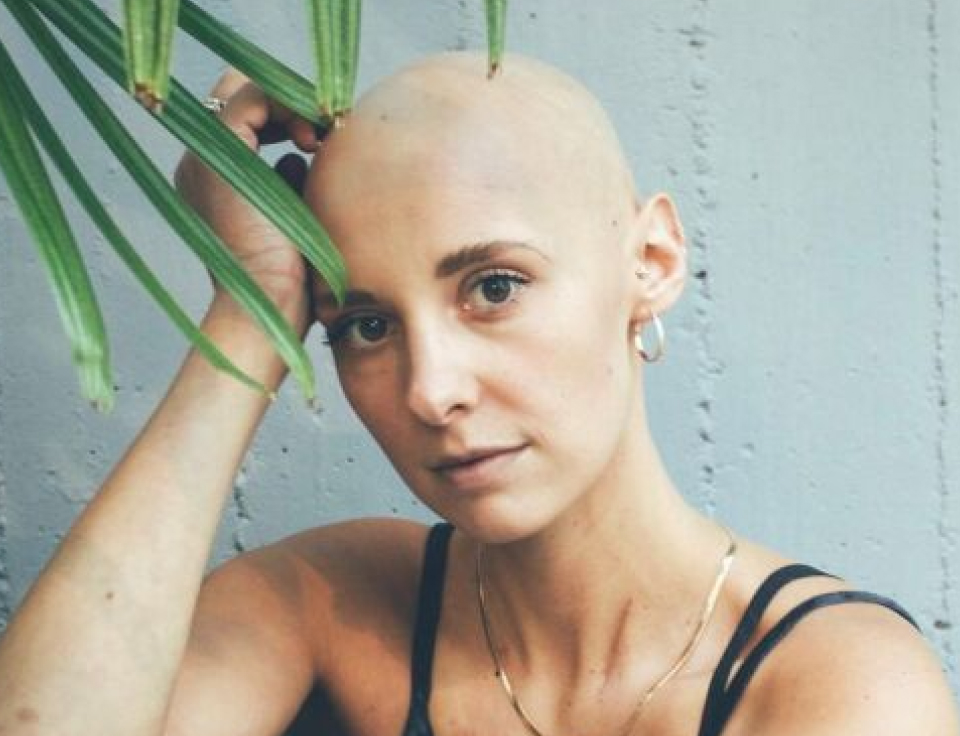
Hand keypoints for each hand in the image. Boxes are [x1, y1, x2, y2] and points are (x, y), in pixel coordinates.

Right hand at [174, 70, 322, 335]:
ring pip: (244, 88)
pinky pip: (250, 96)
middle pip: (241, 94)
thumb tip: (304, 153)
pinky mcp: (219, 153)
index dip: (288, 113)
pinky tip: (311, 141)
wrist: (272, 306)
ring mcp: (204, 157)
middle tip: (322, 135)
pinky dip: (288, 105)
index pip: (247, 115)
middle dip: (289, 103)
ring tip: (317, 139)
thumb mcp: (296, 217)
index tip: (323, 144)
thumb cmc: (294, 280)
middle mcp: (202, 164)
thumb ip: (294, 179)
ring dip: (291, 102)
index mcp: (216, 179)